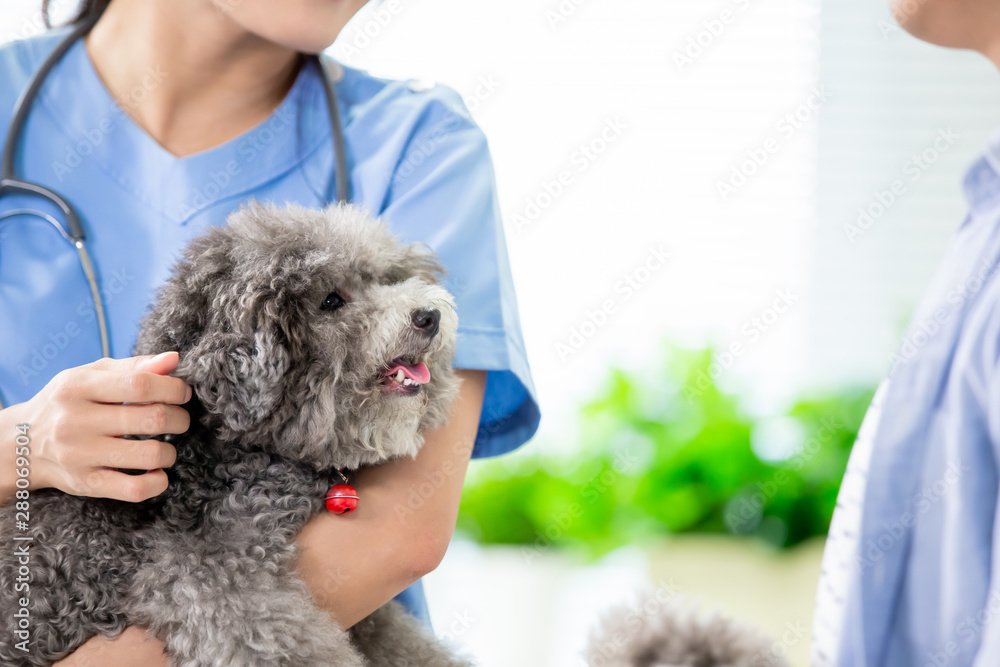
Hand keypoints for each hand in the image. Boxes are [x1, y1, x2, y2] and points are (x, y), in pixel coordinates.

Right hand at [1, 352, 190, 501]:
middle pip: (152, 418)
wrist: (20, 444)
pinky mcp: (85, 484)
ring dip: (171, 451)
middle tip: (179, 419)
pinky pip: (134, 490)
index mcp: (78, 387)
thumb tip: (173, 359)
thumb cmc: (68, 403)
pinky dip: (157, 482)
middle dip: (179, 419)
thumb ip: (134, 366)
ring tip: (166, 446)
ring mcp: (79, 455)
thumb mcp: (92, 375)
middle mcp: (75, 421)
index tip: (182, 393)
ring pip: (149, 455)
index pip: (140, 384)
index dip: (172, 388)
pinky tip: (156, 471)